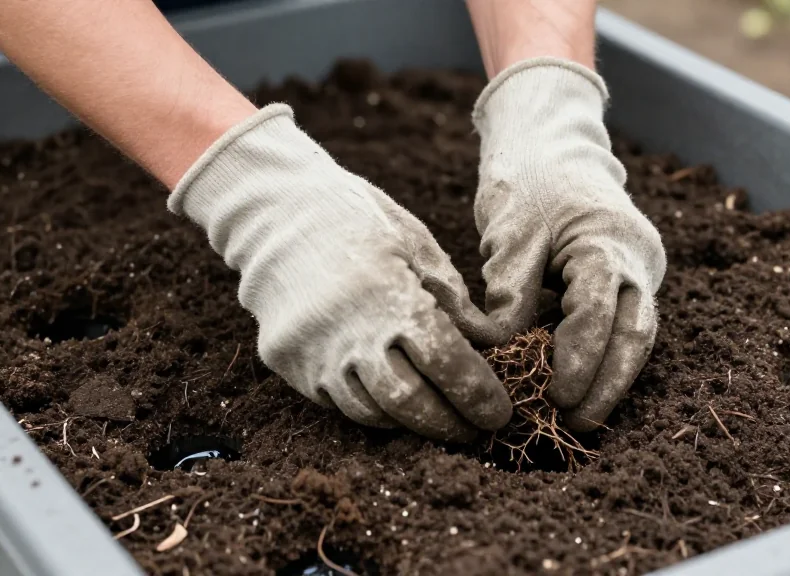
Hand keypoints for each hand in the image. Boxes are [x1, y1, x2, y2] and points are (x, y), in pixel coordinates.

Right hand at [170, 105, 511, 441]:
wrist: (273, 213)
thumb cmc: (358, 221)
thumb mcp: (417, 246)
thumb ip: (453, 300)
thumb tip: (489, 347)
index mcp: (389, 296)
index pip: (445, 363)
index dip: (477, 395)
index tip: (499, 412)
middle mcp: (348, 333)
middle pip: (409, 402)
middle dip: (448, 424)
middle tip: (475, 431)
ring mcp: (313, 353)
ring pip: (371, 412)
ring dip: (411, 424)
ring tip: (440, 421)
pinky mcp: (289, 364)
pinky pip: (338, 402)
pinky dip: (373, 408)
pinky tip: (396, 403)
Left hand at [472, 58, 666, 431]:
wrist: (551, 144)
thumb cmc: (526, 183)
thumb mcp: (511, 236)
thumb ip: (510, 297)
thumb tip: (501, 356)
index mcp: (607, 240)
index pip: (600, 309)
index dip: (580, 357)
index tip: (555, 395)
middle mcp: (635, 257)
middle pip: (635, 333)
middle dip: (608, 384)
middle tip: (575, 423)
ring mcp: (638, 268)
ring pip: (634, 334)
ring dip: (610, 378)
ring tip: (579, 416)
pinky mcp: (627, 278)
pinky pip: (622, 325)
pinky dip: (602, 356)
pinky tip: (578, 385)